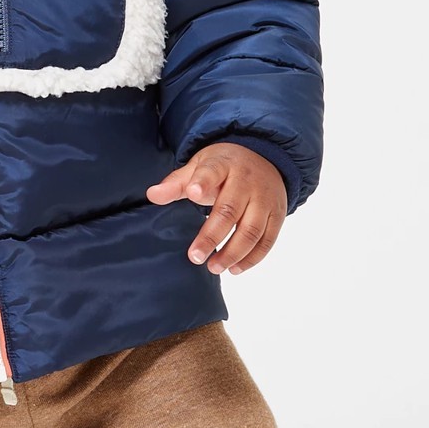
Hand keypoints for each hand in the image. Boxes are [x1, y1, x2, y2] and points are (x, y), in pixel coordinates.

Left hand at [146, 143, 286, 276]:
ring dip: (233, 252)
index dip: (203, 182)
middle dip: (212, 236)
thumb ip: (176, 183)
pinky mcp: (277, 214)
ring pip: (251, 230)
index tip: (193, 193)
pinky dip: (252, 258)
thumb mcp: (200, 166)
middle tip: (195, 257)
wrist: (264, 158)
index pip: (212, 172)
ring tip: (213, 267)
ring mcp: (265, 198)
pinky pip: (267, 240)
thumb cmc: (224, 167)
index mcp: (224, 164)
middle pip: (230, 210)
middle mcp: (247, 181)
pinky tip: (234, 269)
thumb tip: (151, 195)